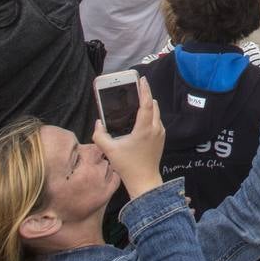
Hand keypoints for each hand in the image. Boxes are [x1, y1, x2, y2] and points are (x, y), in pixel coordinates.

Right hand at [92, 78, 165, 199]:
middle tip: (137, 87)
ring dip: (149, 105)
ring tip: (138, 101)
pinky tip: (141, 117)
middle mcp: (155, 128)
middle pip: (153, 105)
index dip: (145, 90)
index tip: (142, 80)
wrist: (144, 180)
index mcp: (144, 129)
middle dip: (146, 95)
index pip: (147, 103)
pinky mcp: (161, 138)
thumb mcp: (110, 150)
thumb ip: (100, 135)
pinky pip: (157, 121)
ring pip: (156, 113)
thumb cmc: (127, 165)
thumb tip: (97, 123)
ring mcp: (160, 133)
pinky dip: (151, 115)